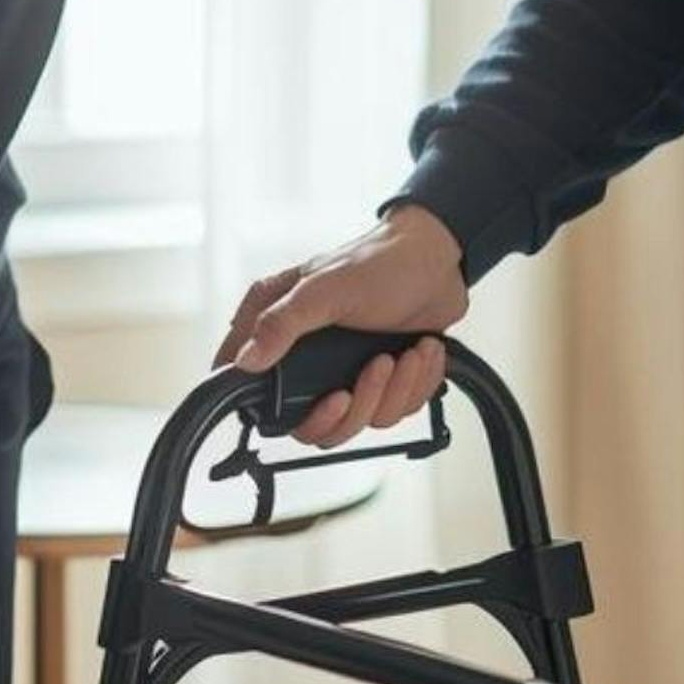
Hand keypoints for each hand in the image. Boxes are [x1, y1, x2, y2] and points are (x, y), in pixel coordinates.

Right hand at [213, 206, 474, 448]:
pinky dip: (413, 386)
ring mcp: (342, 370)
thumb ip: (281, 323)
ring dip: (391, 392)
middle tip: (376, 367)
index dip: (276, 409)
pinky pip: (391, 412)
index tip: (320, 399)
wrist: (438, 259)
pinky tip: (418, 352)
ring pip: (357, 421)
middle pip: (311, 423)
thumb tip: (246, 360)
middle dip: (355, 406)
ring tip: (404, 355)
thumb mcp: (324, 288)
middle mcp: (306, 354)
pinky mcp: (378, 380)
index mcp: (281, 326)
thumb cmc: (380, 262)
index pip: (249, 384)